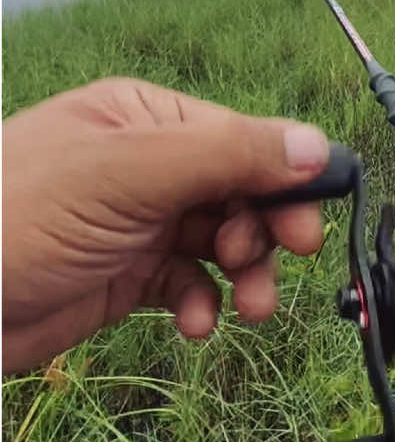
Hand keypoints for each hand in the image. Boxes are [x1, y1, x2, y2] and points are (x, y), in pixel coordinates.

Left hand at [3, 78, 329, 373]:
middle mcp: (148, 164)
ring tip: (249, 309)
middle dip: (264, 231)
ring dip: (244, 275)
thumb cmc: (20, 215)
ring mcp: (138, 221)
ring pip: (221, 242)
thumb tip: (317, 146)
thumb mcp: (127, 174)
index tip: (310, 227)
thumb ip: (226, 156)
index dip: (283, 181)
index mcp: (146, 117)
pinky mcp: (127, 274)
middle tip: (281, 265)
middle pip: (240, 193)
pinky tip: (194, 323)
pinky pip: (187, 282)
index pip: (241, 140)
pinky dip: (201, 303)